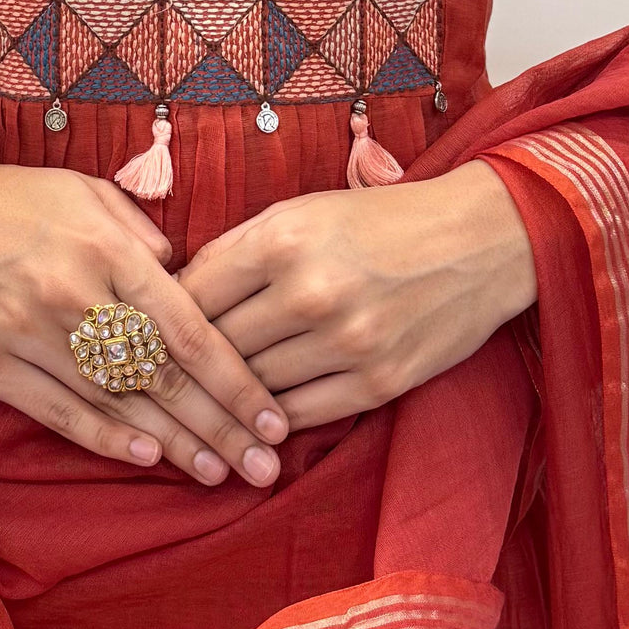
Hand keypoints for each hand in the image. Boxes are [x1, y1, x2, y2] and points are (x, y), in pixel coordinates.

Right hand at [0, 139, 287, 485]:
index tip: (274, 416)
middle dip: (220, 426)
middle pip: (161, 376)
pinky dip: (105, 438)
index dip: (237, 381)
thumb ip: (142, 235)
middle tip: (265, 465)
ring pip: (116, 402)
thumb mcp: (86, 192)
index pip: (189, 329)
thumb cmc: (10, 198)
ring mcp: (27, 334)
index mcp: (108, 250)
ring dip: (173, 444)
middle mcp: (73, 295)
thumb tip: (187, 279)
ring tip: (219, 472)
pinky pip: (57, 412)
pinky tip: (147, 460)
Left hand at [177, 159, 536, 430]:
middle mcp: (311, 292)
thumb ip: (237, 247)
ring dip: (229, 395)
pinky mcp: (379, 383)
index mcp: (284, 240)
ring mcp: (347, 342)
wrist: (480, 241)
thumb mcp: (303, 211)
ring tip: (204, 400)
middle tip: (162, 375)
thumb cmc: (380, 220)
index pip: (194, 294)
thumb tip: (176, 289)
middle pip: (218, 346)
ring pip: (254, 386)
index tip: (148, 331)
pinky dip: (273, 417)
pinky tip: (257, 413)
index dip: (163, 316)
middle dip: (187, 362)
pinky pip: (300, 415)